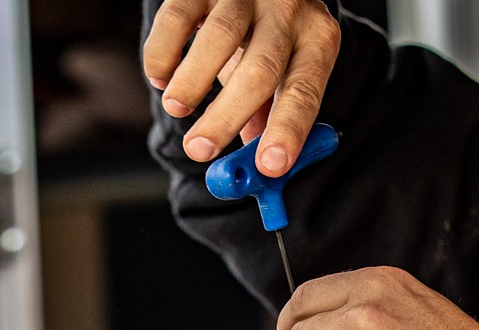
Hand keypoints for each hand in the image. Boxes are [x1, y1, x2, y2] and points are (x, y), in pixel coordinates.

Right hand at [142, 0, 340, 176]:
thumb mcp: (284, 69)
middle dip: (227, 116)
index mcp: (317, 39)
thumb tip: (254, 165)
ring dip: (192, 82)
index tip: (269, 166)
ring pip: (219, 39)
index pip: (305, 91)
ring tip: (177, 109)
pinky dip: (163, 53)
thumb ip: (271, 112)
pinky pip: (177, 17)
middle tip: (200, 150)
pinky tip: (161, 78)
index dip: (288, 129)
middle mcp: (287, 10)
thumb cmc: (268, 36)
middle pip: (260, 69)